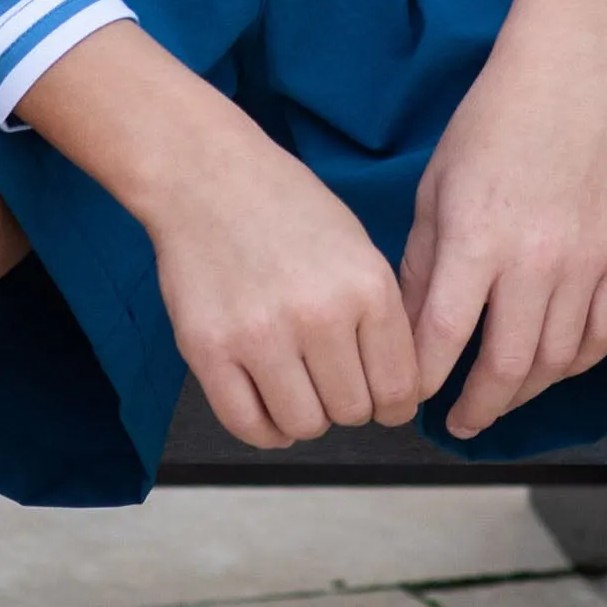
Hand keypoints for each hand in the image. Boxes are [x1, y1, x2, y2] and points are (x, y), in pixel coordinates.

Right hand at [19, 26, 420, 448]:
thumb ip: (380, 316)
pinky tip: (268, 404)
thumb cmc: (286, 208)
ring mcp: (260, 335)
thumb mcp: (358, 248)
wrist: (207, 176)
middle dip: (348, 405)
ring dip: (307, 417)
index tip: (383, 401)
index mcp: (367, 287)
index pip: (399, 387)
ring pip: (305, 425)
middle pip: (353, 412)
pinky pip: (248, 425)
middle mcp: (319, 316)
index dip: (394, 405)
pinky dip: (266, 429)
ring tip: (298, 388)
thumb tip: (397, 389)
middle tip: (332, 382)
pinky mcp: (209, 350)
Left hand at [401, 15, 606, 440]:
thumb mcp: (436, 187)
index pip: (441, 340)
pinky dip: (574, 365)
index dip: (420, 381)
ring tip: (498, 401)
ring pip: (556, 362)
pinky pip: (601, 336)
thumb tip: (410, 329)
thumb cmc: (493, 122)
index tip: (406, 397)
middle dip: (475, 409)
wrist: (575, 74)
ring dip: (522, 394)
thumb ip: (425, 263)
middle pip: (504, 369)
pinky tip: (549, 368)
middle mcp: (533, 262)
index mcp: (475, 240)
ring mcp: (585, 263)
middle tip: (457, 425)